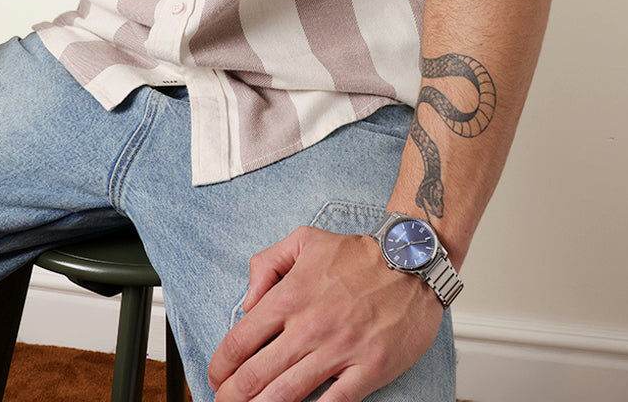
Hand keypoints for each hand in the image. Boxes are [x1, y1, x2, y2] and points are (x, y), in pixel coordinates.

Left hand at [208, 226, 441, 401]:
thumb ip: (267, 264)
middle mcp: (309, 326)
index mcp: (290, 296)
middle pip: (256, 375)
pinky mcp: (368, 369)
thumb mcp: (304, 240)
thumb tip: (247, 301)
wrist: (413, 261)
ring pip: (286, 395)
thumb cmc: (359, 254)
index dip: (220, 366)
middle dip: (232, 396)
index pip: (240, 340)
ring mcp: (338, 351)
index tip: (215, 376)